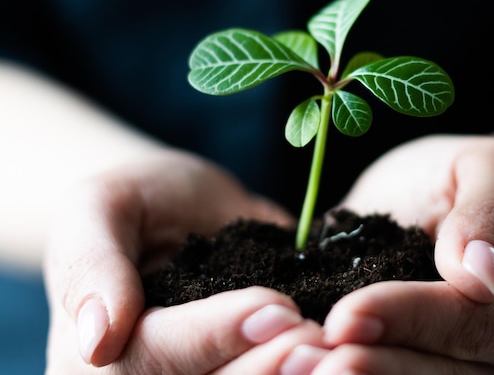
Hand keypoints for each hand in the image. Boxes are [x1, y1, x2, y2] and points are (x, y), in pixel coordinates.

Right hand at [44, 149, 322, 372]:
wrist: (179, 210)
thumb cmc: (139, 200)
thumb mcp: (100, 207)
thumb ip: (93, 263)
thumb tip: (97, 344)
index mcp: (95, 352)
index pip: (154, 356)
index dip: (215, 336)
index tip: (278, 308)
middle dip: (264, 368)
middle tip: (319, 342)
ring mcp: (196, 372)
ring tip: (334, 354)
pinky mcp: (235, 363)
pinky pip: (265, 373)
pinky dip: (296, 371)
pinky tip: (336, 358)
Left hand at [307, 135, 493, 373]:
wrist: (432, 204)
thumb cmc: (464, 180)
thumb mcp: (490, 167)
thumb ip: (493, 211)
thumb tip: (481, 279)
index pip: (473, 327)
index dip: (409, 321)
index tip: (345, 316)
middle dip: (373, 368)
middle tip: (302, 361)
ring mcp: (462, 374)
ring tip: (296, 365)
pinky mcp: (417, 368)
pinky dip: (343, 372)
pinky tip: (302, 365)